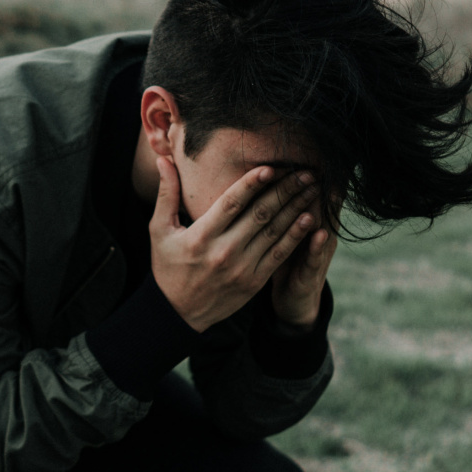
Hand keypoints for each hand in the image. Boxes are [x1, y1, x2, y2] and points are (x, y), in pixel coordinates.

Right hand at [149, 157, 324, 331]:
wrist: (177, 312)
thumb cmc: (167, 266)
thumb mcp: (159, 230)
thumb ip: (166, 193)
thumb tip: (162, 159)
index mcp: (201, 236)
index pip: (231, 203)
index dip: (252, 183)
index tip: (271, 167)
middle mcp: (224, 252)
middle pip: (259, 214)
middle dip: (284, 190)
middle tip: (303, 172)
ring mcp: (242, 268)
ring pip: (274, 232)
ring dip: (295, 207)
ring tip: (311, 188)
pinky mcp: (254, 281)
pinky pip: (279, 255)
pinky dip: (296, 236)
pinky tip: (309, 219)